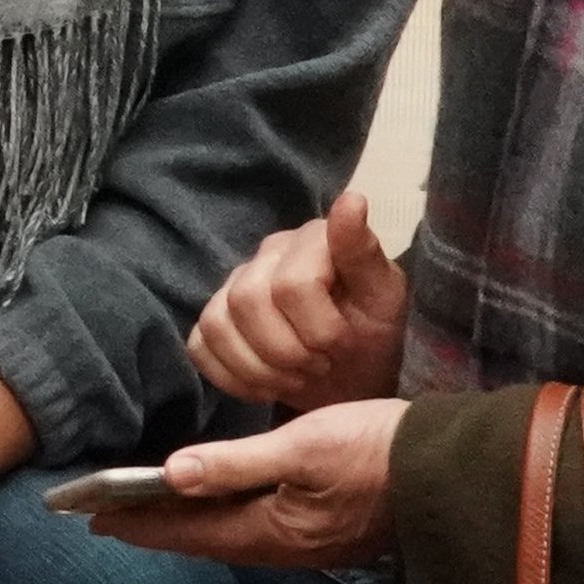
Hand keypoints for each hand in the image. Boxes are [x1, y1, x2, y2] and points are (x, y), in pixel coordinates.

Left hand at [85, 399, 404, 567]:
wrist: (457, 468)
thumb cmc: (379, 449)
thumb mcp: (304, 446)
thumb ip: (235, 463)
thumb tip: (170, 474)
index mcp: (275, 532)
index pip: (191, 532)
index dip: (141, 524)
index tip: (94, 520)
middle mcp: (288, 548)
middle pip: (208, 539)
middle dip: (158, 526)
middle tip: (108, 515)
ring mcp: (311, 543)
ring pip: (234, 535)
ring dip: (190, 522)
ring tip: (152, 507)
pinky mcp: (328, 530)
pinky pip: (260, 528)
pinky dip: (226, 515)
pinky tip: (218, 502)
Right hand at [190, 189, 406, 410]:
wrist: (354, 376)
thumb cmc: (375, 334)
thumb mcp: (385, 298)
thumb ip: (363, 252)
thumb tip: (352, 199)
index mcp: (309, 240)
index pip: (292, 285)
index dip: (318, 329)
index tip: (343, 346)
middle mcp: (265, 254)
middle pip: (247, 301)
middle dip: (287, 351)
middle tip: (319, 366)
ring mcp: (233, 286)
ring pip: (217, 324)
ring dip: (260, 368)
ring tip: (296, 378)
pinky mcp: (214, 320)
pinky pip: (199, 346)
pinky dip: (232, 377)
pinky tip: (266, 384)